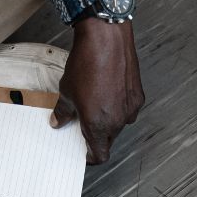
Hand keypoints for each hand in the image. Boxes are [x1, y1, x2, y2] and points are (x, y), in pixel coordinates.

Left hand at [52, 18, 143, 163]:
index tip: (85, 152)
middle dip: (97, 134)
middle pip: (109, 140)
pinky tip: (109, 90)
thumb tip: (58, 121)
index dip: (91, 157)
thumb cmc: (87, 63)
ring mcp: (130, 109)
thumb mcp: (67, 90)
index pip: (100, 155)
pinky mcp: (138, 96)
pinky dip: (119, 105)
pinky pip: (128, 109)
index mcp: (98, 125)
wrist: (107, 39)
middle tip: (85, 121)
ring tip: (97, 101)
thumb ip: (63, 111)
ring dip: (109, 119)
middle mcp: (117, 121)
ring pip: (119, 124)